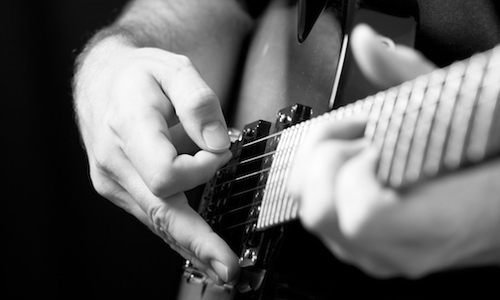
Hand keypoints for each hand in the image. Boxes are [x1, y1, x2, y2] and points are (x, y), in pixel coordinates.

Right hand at [74, 37, 237, 283]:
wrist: (102, 83)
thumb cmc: (139, 75)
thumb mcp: (173, 68)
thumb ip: (198, 102)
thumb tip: (217, 143)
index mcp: (128, 126)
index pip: (165, 172)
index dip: (201, 168)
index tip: (222, 150)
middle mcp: (115, 161)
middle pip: (161, 211)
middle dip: (197, 241)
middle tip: (228, 267)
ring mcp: (114, 180)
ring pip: (157, 220)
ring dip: (190, 244)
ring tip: (220, 265)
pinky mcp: (120, 189)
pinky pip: (153, 215)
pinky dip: (178, 232)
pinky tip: (198, 248)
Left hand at [288, 24, 499, 277]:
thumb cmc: (495, 161)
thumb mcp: (467, 112)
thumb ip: (409, 77)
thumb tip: (368, 45)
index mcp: (443, 222)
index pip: (362, 216)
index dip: (359, 170)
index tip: (379, 143)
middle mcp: (405, 250)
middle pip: (320, 213)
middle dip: (330, 160)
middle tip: (363, 136)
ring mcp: (382, 257)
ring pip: (314, 216)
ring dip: (324, 169)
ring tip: (360, 147)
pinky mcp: (368, 251)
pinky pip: (321, 219)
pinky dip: (325, 183)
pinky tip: (355, 165)